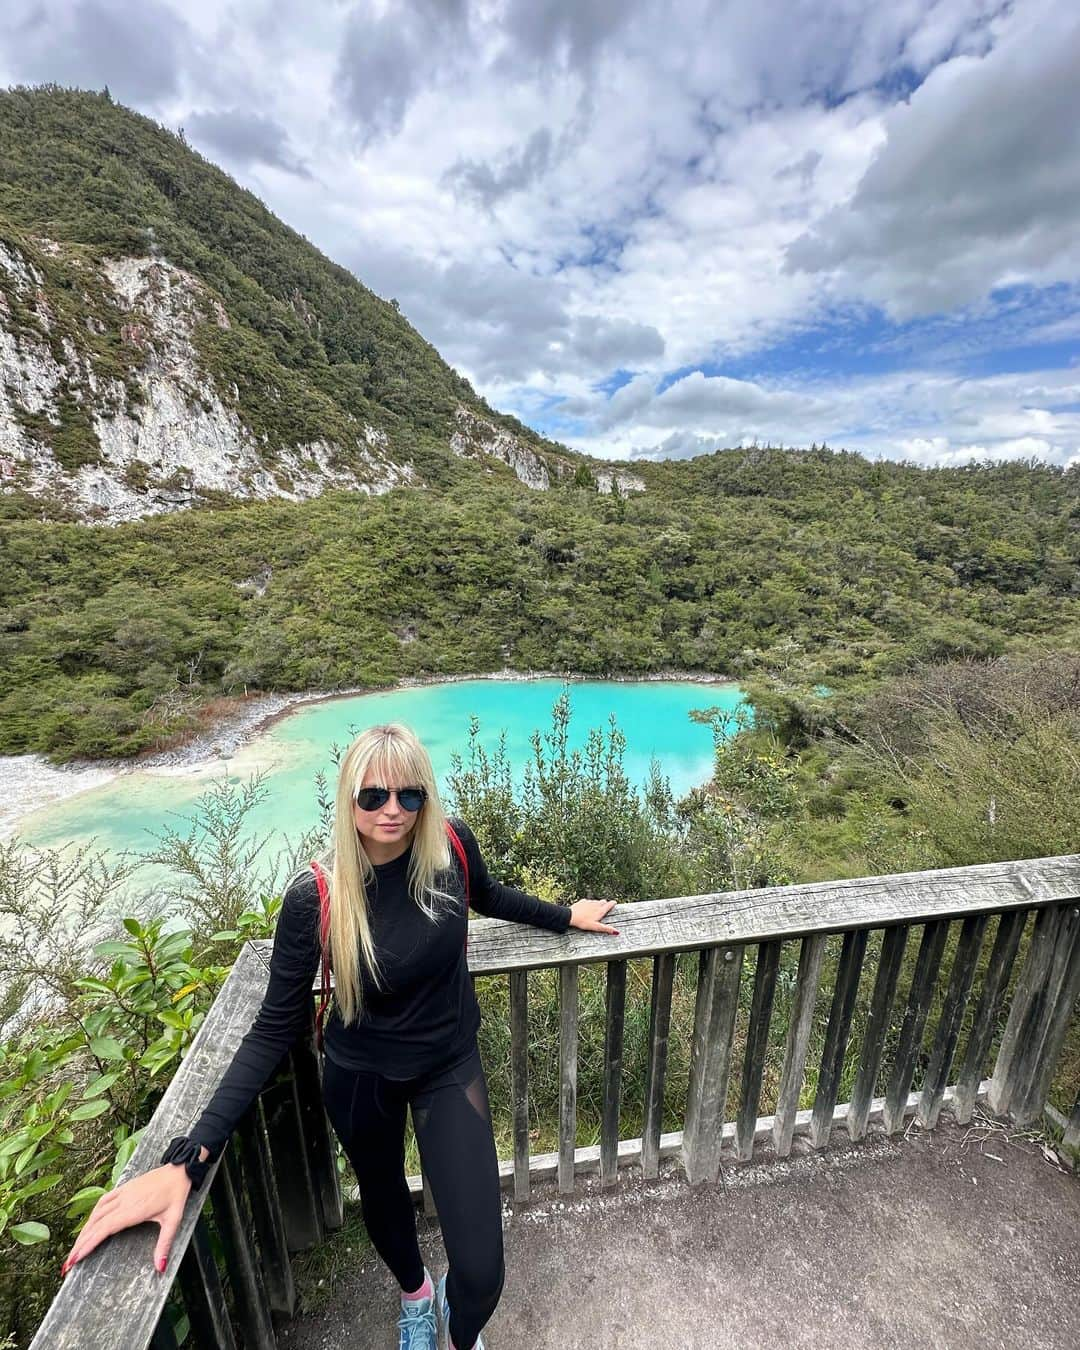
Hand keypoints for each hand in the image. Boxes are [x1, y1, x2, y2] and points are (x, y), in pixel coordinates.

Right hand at [61, 1158, 198, 1276]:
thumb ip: (164, 1244)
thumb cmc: (176, 1194)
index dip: (87, 1244)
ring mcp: (123, 1193)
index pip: (104, 1230)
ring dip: (84, 1230)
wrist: (179, 1170)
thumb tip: (160, 1267)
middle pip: (95, 1224)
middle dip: (80, 1244)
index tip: (75, 1259)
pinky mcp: (124, 1188)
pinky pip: (103, 1201)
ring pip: (96, 1213)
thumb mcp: (174, 1221)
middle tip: (68, 1263)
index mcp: (133, 1211)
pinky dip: (93, 1214)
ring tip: (76, 1247)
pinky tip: (90, 1222)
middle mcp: (124, 1201)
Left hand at [568, 899, 618, 934]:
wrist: (571, 916)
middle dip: (605, 903)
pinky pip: (587, 901)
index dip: (612, 903)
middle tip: (605, 906)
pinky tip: (586, 907)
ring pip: (595, 901)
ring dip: (597, 903)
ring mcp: (588, 902)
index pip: (609, 905)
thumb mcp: (596, 927)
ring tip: (596, 908)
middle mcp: (595, 904)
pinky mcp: (582, 901)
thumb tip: (617, 932)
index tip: (614, 902)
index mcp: (600, 911)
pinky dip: (588, 903)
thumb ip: (606, 929)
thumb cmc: (583, 922)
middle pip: (603, 901)